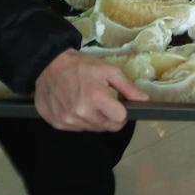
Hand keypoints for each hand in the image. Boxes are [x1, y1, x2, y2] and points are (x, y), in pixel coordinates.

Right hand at [34, 49, 148, 131]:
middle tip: (106, 103)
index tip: (120, 106)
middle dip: (111, 117)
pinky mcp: (57, 124)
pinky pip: (77, 129)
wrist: (50, 65)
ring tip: (90, 103)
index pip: (119, 119)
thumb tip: (144, 100)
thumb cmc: (82, 66)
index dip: (123, 113)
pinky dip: (81, 121)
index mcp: (96, 98)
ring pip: (92, 129)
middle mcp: (81, 113)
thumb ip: (128, 87)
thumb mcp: (109, 70)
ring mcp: (67, 120)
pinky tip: (78, 106)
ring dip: (96, 119)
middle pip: (107, 127)